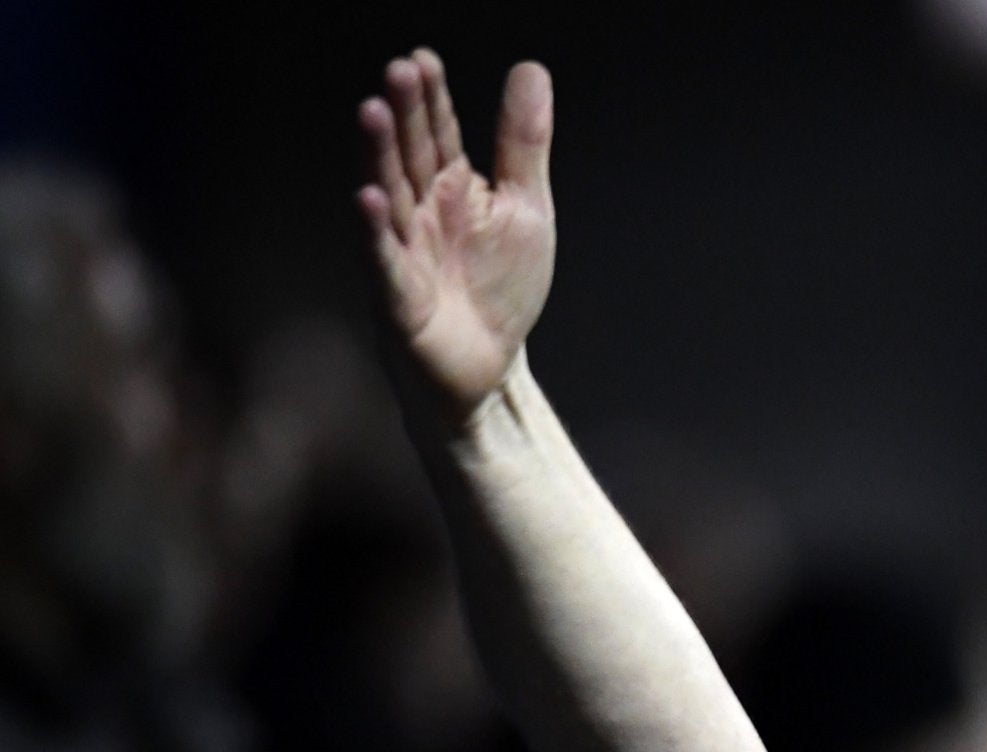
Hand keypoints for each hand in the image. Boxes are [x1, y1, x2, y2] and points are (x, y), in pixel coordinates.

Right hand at [357, 50, 554, 418]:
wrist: (489, 365)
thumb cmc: (499, 286)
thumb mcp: (525, 207)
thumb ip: (523, 142)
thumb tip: (529, 69)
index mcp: (452, 187)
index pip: (438, 132)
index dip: (431, 98)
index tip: (423, 59)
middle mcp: (421, 212)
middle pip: (409, 155)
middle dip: (403, 114)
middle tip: (398, 70)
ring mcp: (405, 251)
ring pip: (388, 196)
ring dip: (377, 156)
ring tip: (372, 111)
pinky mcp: (399, 296)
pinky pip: (384, 259)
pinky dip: (375, 231)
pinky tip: (367, 198)